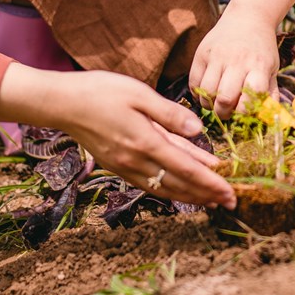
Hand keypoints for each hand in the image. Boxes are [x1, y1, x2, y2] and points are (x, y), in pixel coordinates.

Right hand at [31, 69, 234, 207]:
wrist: (63, 103)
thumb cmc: (101, 92)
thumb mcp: (139, 94)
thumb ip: (170, 114)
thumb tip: (198, 130)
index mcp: (145, 142)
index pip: (186, 169)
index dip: (211, 182)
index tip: (230, 191)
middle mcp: (135, 161)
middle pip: (178, 185)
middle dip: (206, 195)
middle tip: (231, 202)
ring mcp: (125, 166)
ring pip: (164, 188)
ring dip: (190, 196)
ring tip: (210, 201)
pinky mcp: (117, 165)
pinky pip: (149, 183)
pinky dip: (169, 189)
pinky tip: (178, 189)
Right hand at [189, 11, 279, 118]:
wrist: (248, 17)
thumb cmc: (261, 50)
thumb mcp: (272, 69)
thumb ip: (270, 93)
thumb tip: (268, 119)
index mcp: (259, 66)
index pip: (251, 98)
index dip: (245, 112)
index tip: (242, 113)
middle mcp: (237, 61)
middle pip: (225, 98)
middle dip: (224, 113)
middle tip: (226, 112)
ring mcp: (218, 56)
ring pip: (206, 92)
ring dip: (209, 104)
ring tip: (214, 102)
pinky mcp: (201, 52)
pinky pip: (193, 82)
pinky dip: (197, 93)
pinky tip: (205, 92)